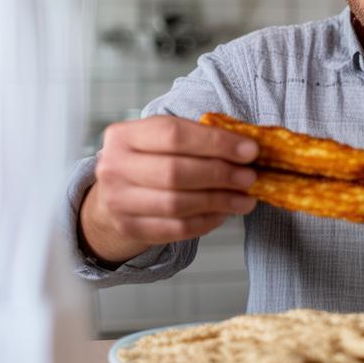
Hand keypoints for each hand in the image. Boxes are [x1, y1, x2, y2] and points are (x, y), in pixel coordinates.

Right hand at [80, 115, 259, 262]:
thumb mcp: (162, 139)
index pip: (174, 134)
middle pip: (175, 172)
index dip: (216, 142)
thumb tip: (247, 150)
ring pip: (177, 204)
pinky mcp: (130, 227)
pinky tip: (223, 213)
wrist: (115, 194)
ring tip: (245, 199)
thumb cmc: (149, 160)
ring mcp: (118, 201)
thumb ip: (198, 140)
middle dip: (220, 174)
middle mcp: (113, 167)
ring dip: (219, 201)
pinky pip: (176, 228)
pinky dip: (206, 221)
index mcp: (123, 135)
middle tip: (249, 177)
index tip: (250, 151)